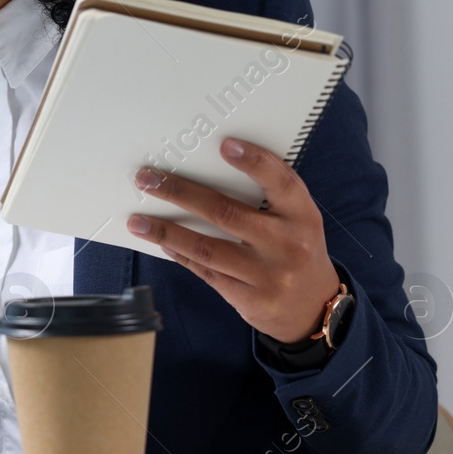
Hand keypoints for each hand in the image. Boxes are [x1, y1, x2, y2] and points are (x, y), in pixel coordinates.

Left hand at [124, 137, 341, 344]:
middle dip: (181, 193)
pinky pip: (206, 272)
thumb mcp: (297, 220)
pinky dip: (180, 254)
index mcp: (302, 216)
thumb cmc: (296, 249)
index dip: (255, 162)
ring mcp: (268, 275)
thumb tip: (211, 165)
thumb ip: (270, 196)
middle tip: (147, 178)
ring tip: (137, 220)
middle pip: (226, 213)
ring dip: (166, 231)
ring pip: (207, 248)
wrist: (316, 308)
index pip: (281, 183)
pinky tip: (161, 240)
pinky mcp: (250, 300)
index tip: (224, 145)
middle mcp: (287, 245)